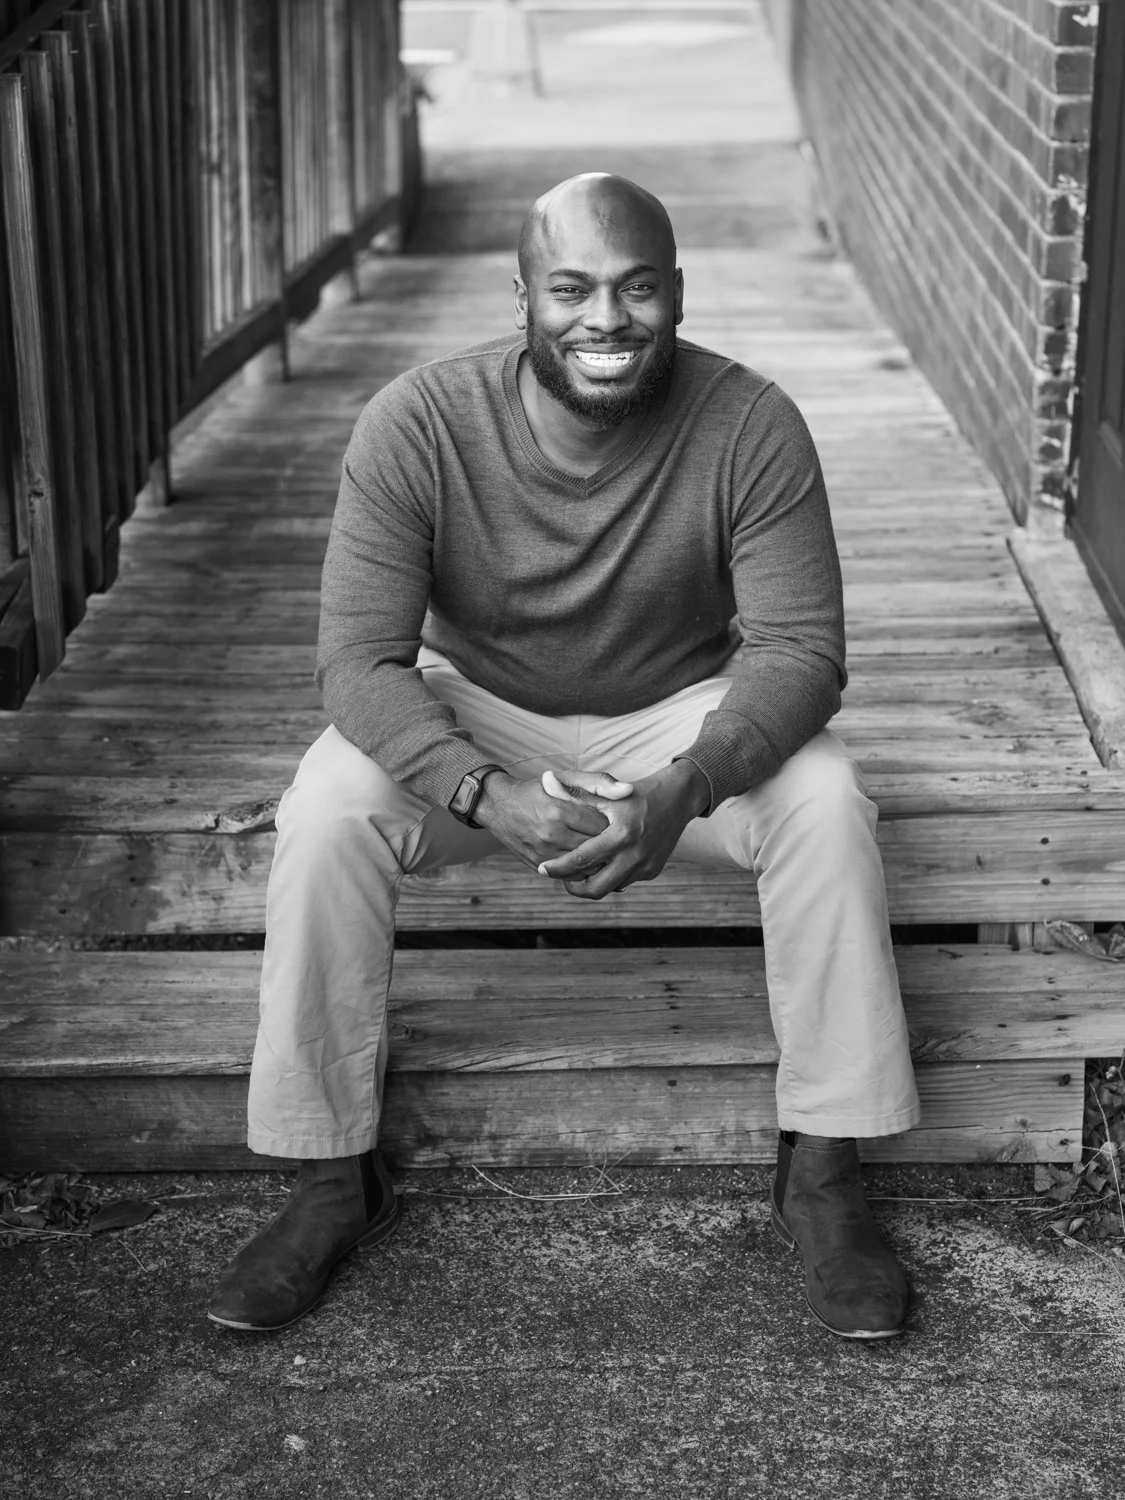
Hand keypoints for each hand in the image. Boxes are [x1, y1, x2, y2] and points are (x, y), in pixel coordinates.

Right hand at [471, 769, 623, 868]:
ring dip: (601, 862)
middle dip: (612, 846)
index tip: (622, 822)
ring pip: (586, 867)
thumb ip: (599, 782)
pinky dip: (585, 871)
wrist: (500, 807)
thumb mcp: (567, 778)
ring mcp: (544, 853)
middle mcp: (552, 834)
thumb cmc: (540, 790)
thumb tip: (628, 791)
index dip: (617, 826)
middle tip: (622, 841)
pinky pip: (571, 876)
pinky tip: (592, 861)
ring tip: (610, 852)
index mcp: (561, 811)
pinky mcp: (540, 866)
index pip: (602, 826)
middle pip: (596, 849)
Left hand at [537, 761, 709, 899]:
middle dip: (574, 888)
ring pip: (611, 887)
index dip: (558, 868)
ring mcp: (646, 865)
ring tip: (579, 871)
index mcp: (620, 834)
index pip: (581, 860)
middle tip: (561, 879)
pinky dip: (611, 876)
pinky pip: (626, 881)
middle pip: (596, 888)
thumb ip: (575, 793)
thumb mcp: (606, 792)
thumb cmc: (638, 793)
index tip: (542, 870)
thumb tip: (546, 780)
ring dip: (593, 882)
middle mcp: (635, 855)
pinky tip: (603, 864)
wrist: (678, 798)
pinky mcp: (653, 870)